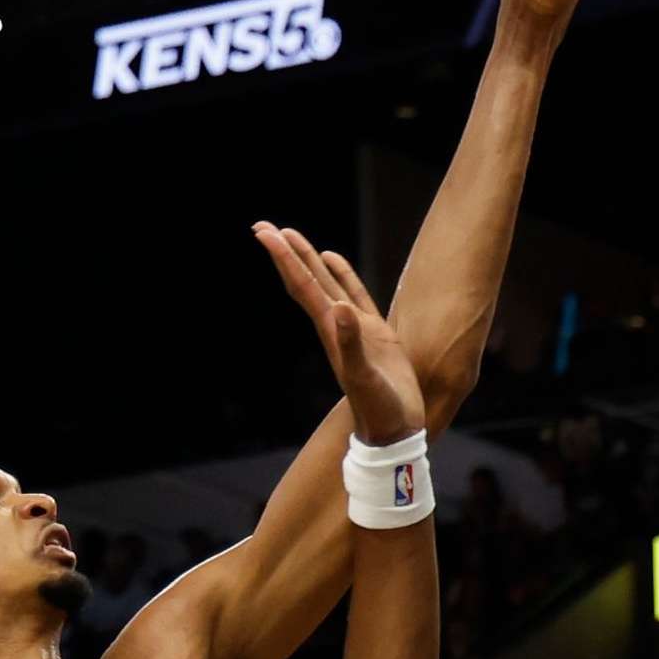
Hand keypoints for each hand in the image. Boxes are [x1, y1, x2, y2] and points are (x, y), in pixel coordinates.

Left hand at [253, 224, 421, 445]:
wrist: (394, 431)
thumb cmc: (379, 410)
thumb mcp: (364, 377)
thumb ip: (352, 345)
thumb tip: (339, 309)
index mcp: (330, 331)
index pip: (302, 286)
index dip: (285, 259)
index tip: (264, 233)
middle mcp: (336, 326)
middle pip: (306, 280)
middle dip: (286, 253)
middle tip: (263, 226)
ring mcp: (355, 328)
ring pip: (327, 284)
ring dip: (309, 260)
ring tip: (293, 235)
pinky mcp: (375, 333)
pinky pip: (355, 294)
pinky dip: (343, 274)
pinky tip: (334, 259)